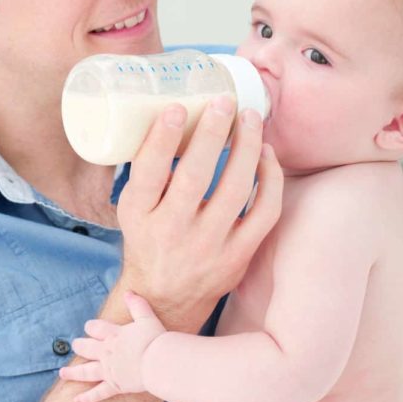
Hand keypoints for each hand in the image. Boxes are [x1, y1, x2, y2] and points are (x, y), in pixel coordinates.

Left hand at [59, 292, 165, 401]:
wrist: (159, 362)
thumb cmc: (155, 339)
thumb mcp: (147, 318)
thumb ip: (137, 305)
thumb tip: (129, 292)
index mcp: (113, 335)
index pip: (95, 328)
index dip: (91, 327)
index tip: (90, 327)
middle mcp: (107, 352)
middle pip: (87, 348)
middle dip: (80, 346)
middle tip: (75, 345)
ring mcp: (109, 370)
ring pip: (86, 371)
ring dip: (73, 372)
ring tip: (62, 374)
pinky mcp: (115, 385)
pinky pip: (98, 393)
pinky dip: (87, 398)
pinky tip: (75, 401)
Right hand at [118, 97, 281, 331]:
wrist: (166, 299)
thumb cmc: (150, 240)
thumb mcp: (133, 210)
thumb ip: (148, 173)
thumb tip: (173, 117)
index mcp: (138, 216)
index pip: (148, 173)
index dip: (162, 138)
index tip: (177, 107)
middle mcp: (171, 233)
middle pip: (194, 177)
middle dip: (212, 134)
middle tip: (224, 102)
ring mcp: (207, 247)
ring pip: (235, 190)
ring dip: (246, 148)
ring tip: (250, 118)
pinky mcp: (238, 256)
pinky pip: (263, 212)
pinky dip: (269, 179)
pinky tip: (265, 154)